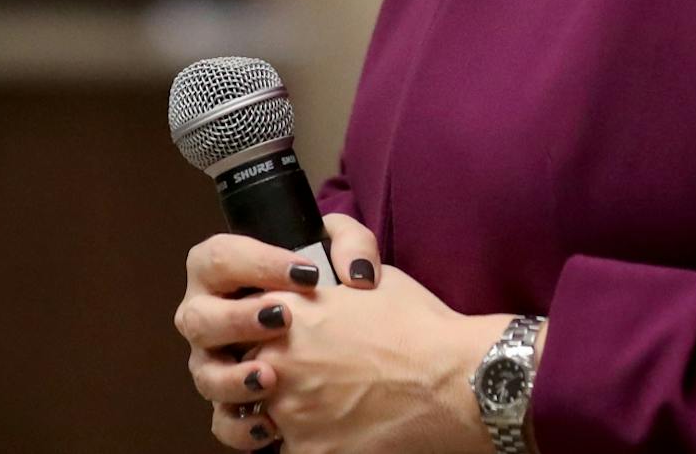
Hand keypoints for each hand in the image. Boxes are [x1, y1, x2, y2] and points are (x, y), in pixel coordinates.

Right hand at [175, 215, 382, 447]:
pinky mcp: (227, 402)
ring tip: (271, 378)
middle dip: (236, 319)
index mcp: (221, 269)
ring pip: (204, 374)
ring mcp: (213, 361)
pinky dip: (242, 426)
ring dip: (234, 379)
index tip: (306, 275)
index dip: (257, 263)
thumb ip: (351, 243)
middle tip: (282, 320)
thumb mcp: (339, 248)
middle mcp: (207, 315)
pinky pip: (221, 421)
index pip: (219, 257)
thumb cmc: (320, 279)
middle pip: (198, 318)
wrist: (331, 331)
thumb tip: (358, 275)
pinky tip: (271, 424)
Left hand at [252, 221, 503, 453]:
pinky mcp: (307, 453)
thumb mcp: (375, 272)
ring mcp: (289, 413)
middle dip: (263, 370)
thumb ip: (331, 263)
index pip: (244, 317)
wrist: (452, 381)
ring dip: (276, 411)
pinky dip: (304, 441)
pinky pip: (284, 450)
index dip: (257, 326)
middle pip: (242, 368)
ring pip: (255, 415)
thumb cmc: (419, 325)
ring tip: (314, 404)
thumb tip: (314, 262)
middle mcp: (278, 361)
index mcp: (289, 311)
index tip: (275, 333)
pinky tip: (334, 428)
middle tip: (296, 372)